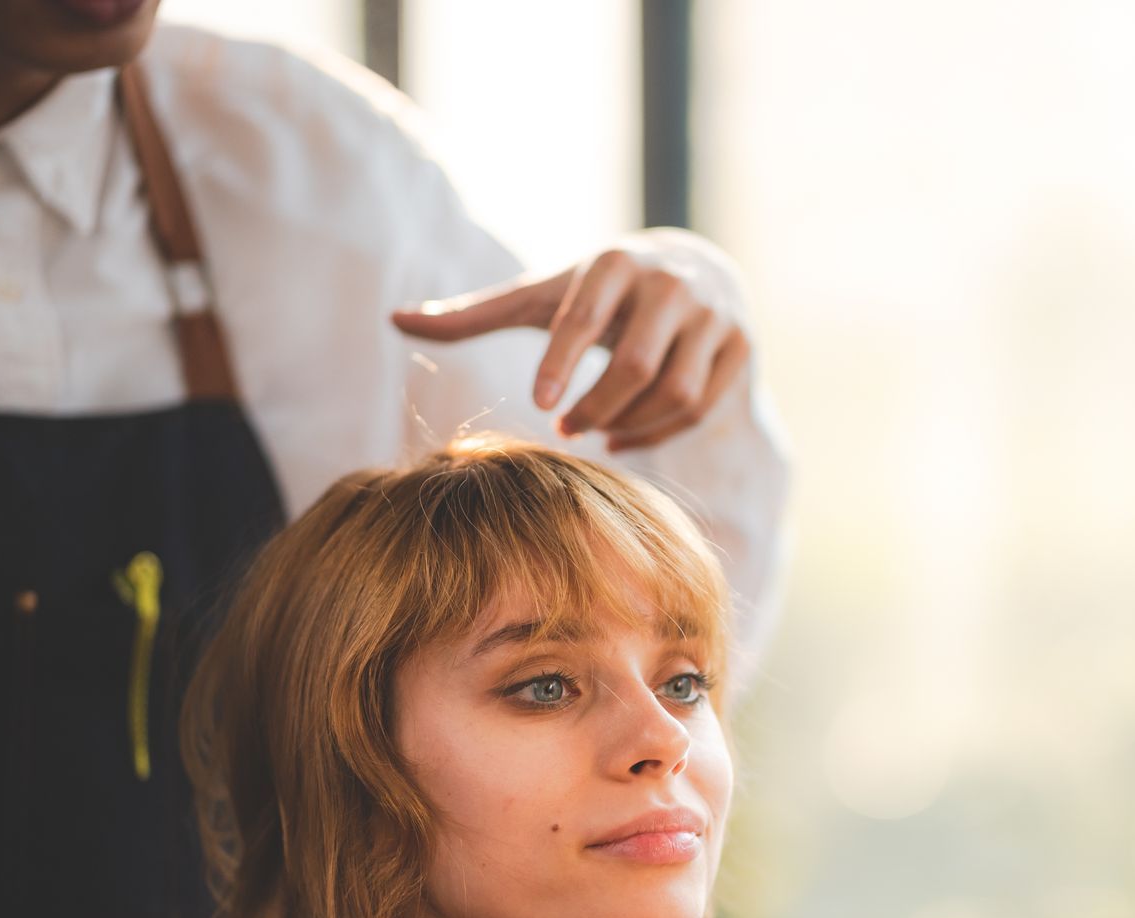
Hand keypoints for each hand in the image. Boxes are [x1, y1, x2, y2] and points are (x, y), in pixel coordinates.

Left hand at [391, 229, 752, 451]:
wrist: (697, 268)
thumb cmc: (598, 291)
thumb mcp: (541, 296)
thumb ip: (473, 314)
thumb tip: (394, 319)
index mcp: (615, 263)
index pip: (584, 318)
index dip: (562, 364)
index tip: (540, 406)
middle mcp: (671, 284)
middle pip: (635, 366)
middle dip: (595, 407)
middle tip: (564, 428)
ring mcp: (713, 316)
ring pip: (674, 392)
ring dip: (629, 424)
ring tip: (596, 432)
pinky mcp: (740, 346)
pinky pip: (700, 407)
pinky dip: (660, 432)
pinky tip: (625, 436)